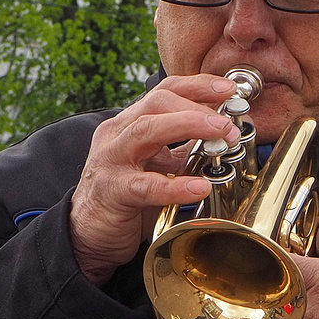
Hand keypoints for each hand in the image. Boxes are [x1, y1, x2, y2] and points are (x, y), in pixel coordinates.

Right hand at [71, 75, 243, 284]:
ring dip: (189, 125)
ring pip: (147, 129)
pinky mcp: (111, 190)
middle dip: (197, 106)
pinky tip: (200, 187)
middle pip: (157, 102)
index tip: (229, 89)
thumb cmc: (124, 197)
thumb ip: (181, 151)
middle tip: (229, 120)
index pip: (164, 91)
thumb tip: (222, 139)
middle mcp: (117, 134)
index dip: (197, 85)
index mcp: (128, 124)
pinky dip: (175, 185)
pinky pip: (145, 184)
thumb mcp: (156, 167)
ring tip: (221, 135)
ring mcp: (111, 160)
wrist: (89, 232)